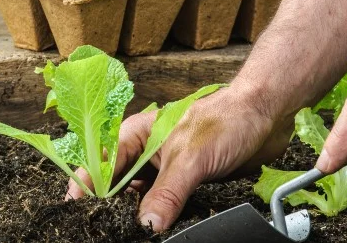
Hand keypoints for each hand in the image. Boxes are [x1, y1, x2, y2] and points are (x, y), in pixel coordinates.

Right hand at [65, 88, 290, 231]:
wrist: (268, 115)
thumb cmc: (227, 119)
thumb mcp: (190, 159)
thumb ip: (167, 194)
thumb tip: (146, 225)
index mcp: (136, 135)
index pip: (100, 165)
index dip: (87, 188)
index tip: (78, 212)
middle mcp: (146, 152)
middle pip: (117, 185)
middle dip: (111, 206)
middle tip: (106, 228)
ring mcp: (165, 169)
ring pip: (140, 198)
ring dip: (137, 215)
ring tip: (128, 232)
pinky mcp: (186, 183)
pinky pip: (165, 206)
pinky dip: (160, 218)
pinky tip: (159, 229)